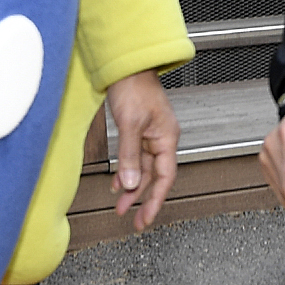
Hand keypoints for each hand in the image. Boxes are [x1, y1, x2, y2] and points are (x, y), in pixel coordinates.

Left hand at [103, 71, 179, 230]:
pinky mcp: (138, 130)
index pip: (165, 178)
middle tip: (133, 220)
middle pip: (154, 177)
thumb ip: (130, 156)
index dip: (155, 200)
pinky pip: (134, 158)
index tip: (146, 218)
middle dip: (142, 199)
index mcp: (167, 138)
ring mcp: (150, 135)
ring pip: (143, 169)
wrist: (125, 65)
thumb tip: (131, 183)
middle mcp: (161, 138)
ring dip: (132, 187)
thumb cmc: (134, 86)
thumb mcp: (130, 124)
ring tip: (120, 205)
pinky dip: (126, 171)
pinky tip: (117, 182)